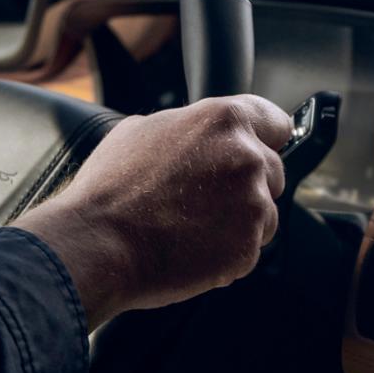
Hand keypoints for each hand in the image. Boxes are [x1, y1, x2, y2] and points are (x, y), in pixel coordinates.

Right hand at [11, 95, 289, 328]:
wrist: (98, 244)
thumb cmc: (112, 189)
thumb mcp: (141, 130)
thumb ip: (187, 126)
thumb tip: (197, 132)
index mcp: (225, 120)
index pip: (275, 121)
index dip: (267, 137)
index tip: (263, 148)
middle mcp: (248, 157)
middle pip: (273, 171)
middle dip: (247, 185)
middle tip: (204, 200)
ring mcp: (252, 204)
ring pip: (266, 213)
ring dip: (241, 221)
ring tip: (193, 227)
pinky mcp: (248, 246)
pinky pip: (250, 248)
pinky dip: (229, 252)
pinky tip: (192, 248)